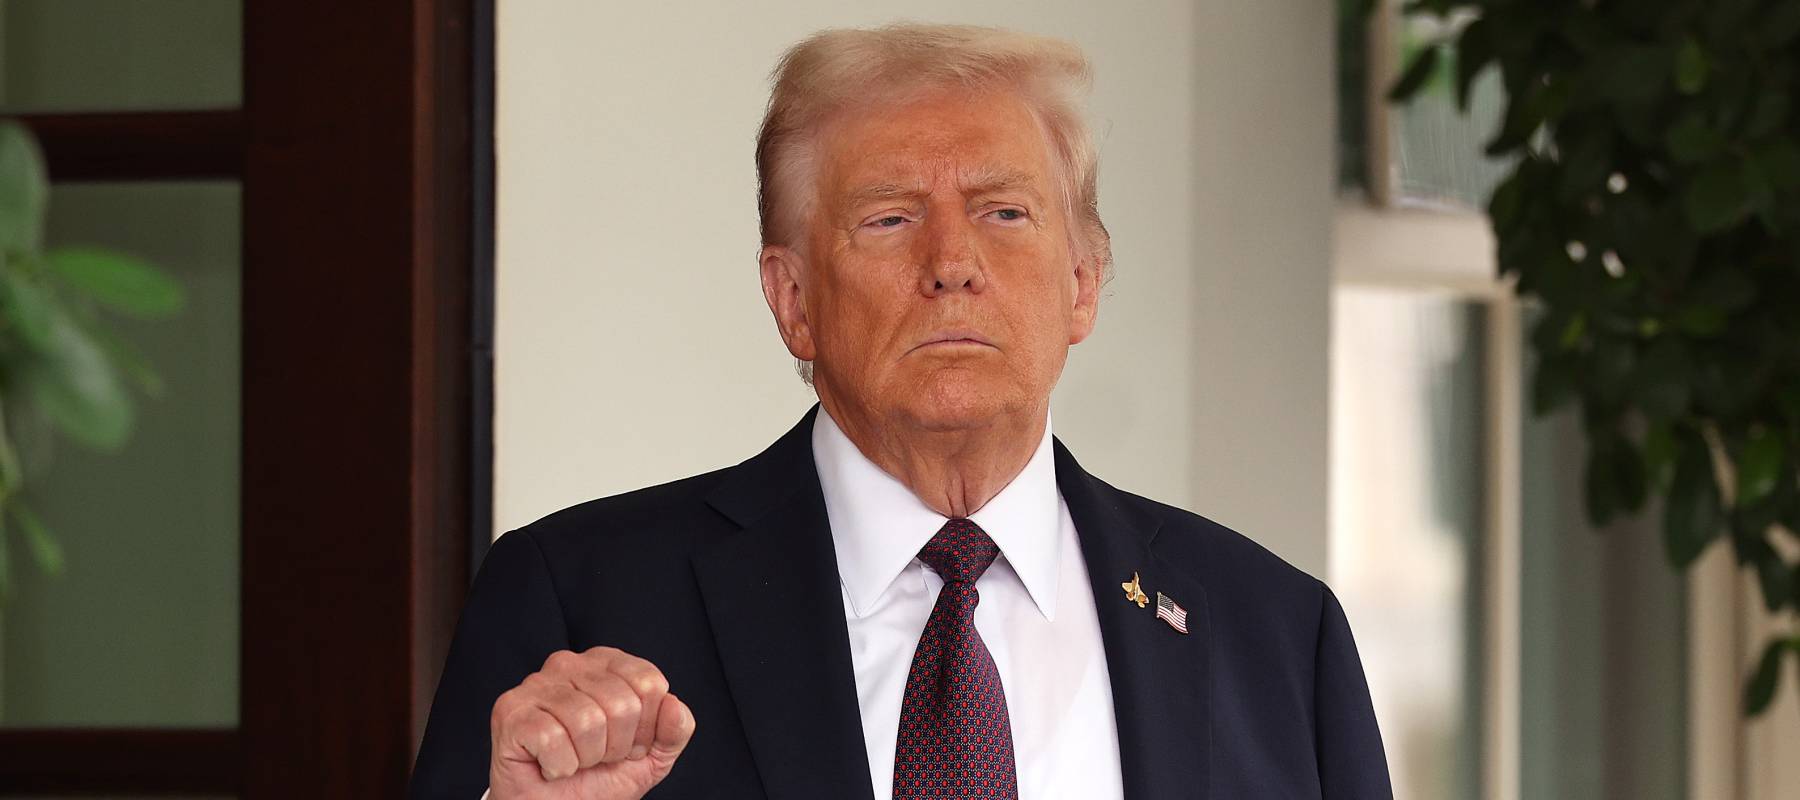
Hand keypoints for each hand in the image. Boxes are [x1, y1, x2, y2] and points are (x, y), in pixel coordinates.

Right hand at [488, 646, 695, 799]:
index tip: (627, 745)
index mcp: (607, 663)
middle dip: (615, 747)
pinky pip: (552, 739)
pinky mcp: (510, 710)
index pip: (649, 683)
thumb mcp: (651, 756)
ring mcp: (536, 684)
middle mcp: (570, 664)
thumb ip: (674, 731)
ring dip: (586, 758)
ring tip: (573, 761)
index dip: (646, 729)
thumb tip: (674, 706)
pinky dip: (558, 766)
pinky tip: (549, 765)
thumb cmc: (597, 779)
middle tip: (596, 758)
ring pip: (587, 721)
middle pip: (621, 704)